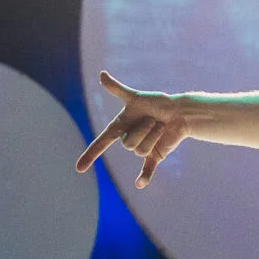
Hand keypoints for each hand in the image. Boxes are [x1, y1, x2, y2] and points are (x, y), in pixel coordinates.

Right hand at [77, 71, 188, 187]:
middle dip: (143, 129)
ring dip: (153, 136)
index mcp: (120, 127)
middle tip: (153, 119)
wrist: (179, 112)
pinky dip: (145, 177)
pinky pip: (147, 169)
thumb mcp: (136, 97)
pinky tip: (140, 184)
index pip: (101, 143)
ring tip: (161, 125)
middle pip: (128, 144)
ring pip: (141, 150)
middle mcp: (128, 139)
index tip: (79, 168)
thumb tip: (102, 74)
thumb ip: (117, 89)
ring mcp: (142, 148)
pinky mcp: (155, 155)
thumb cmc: (157, 102)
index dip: (90, 155)